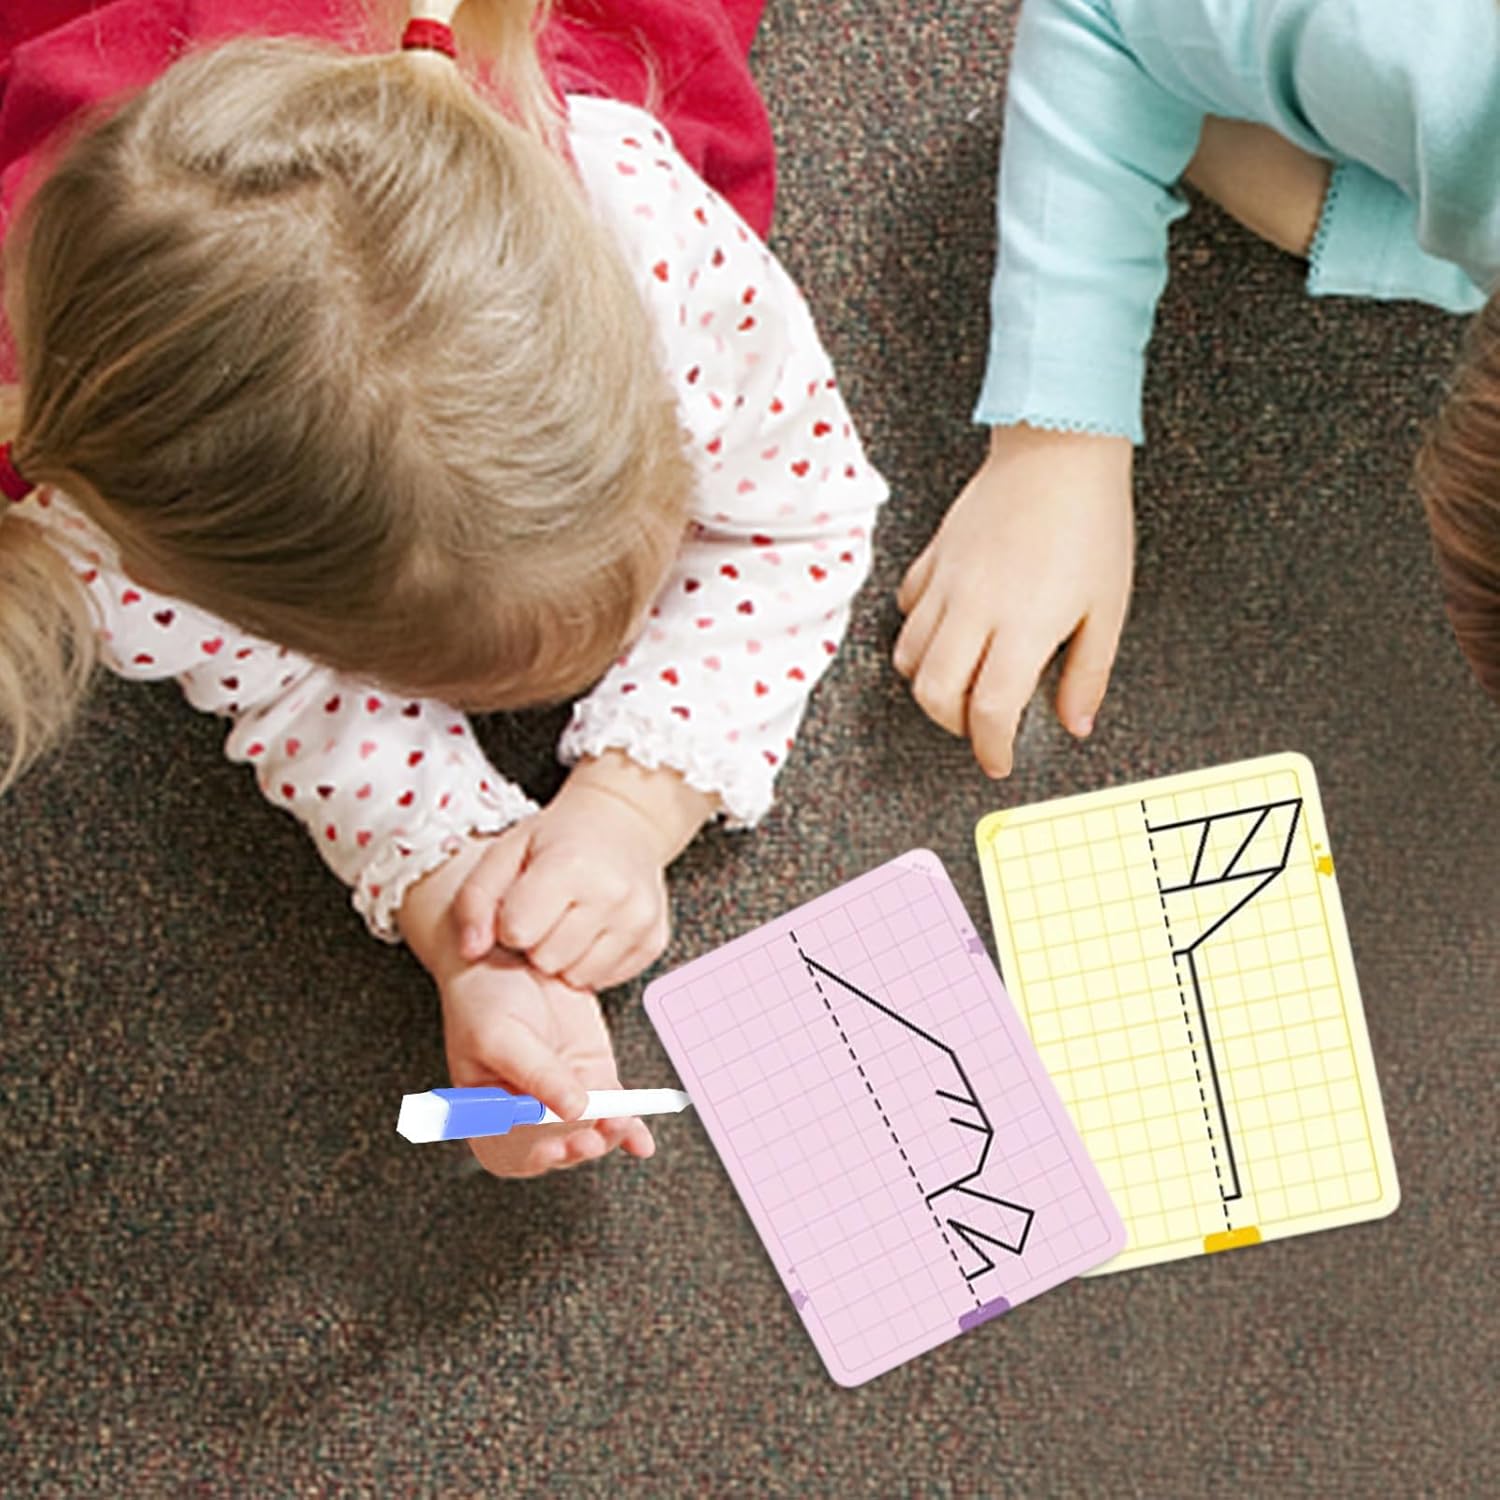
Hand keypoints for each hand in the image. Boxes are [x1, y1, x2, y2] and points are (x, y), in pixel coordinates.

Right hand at [441, 948, 655, 1178]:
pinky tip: (641, 1142)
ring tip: (620, 1123)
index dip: (532, 1158)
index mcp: (489, 1111)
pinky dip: (630, 1127)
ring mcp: (564, 1092)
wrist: (509, 952)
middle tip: (592, 1138)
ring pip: (590, 1129)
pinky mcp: (593, 1072)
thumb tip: (574, 1111)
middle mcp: (528, 1110)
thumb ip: (536, 1075)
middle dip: (577, 1146)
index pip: (510, 1152)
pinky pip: (615, 1105)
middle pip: (557, 1145)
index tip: (553, 1148)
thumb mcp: (500, 1035)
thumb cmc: (483, 997)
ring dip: (607, 1135)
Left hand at [452, 753, 715, 990]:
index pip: (517, 932)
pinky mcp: (654, 941)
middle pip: (547, 959)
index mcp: (570, 866)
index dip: (511, 923)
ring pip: (577, 976)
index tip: (521, 903)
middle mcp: (612, 894)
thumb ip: (476, 899)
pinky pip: (606, 978)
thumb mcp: (506, 851)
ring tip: (568, 920)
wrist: (624, 822)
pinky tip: (591, 929)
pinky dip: (592, 961)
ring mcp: (639, 920)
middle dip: (538, 942)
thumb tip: (471, 949)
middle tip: (546, 912)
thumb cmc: (559, 837)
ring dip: (564, 956)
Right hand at [894, 424, 1133, 776]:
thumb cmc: (1091, 522)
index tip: (1000, 761)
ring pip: (909, 657)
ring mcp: (946, 582)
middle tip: (980, 726)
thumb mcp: (1107, 606)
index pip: (989, 710)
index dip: (990, 747)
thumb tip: (1074, 723)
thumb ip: (1088, 673)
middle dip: (952, 725)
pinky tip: (946, 630)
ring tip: (960, 683)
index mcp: (1024, 627)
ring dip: (930, 683)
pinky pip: (906, 610)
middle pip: (934, 693)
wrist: (1059, 447)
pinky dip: (917, 634)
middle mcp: (975, 610)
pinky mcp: (933, 557)